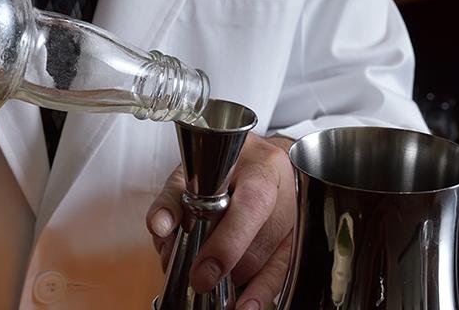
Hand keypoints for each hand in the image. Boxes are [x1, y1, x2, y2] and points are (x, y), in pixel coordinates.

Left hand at [147, 133, 296, 309]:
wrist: (258, 162)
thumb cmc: (225, 166)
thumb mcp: (195, 171)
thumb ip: (173, 198)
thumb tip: (160, 227)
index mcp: (261, 165)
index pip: (251, 204)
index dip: (228, 242)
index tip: (202, 271)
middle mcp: (286, 190)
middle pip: (264, 237)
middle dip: (229, 265)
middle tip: (201, 280)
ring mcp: (297, 217)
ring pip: (276, 258)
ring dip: (245, 281)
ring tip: (219, 295)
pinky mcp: (299, 239)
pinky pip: (284, 270)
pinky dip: (262, 290)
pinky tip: (246, 304)